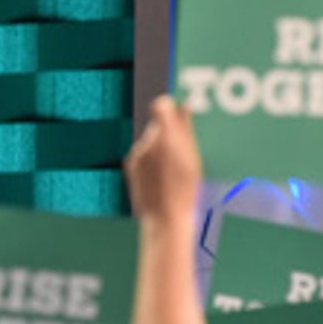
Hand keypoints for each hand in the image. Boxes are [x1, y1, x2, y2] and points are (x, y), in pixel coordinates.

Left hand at [125, 96, 202, 223]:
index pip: (161, 105)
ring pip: (149, 140)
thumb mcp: (192, 158)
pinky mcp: (130, 164)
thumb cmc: (184, 190)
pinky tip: (160, 176)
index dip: (169, 107)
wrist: (164, 218)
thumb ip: (186, 129)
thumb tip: (185, 105)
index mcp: (167, 138)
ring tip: (171, 169)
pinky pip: (141, 153)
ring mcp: (137, 153)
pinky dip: (150, 160)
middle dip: (168, 133)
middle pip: (157, 125)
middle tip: (180, 152)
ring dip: (159, 148)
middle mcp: (148, 142)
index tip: (176, 113)